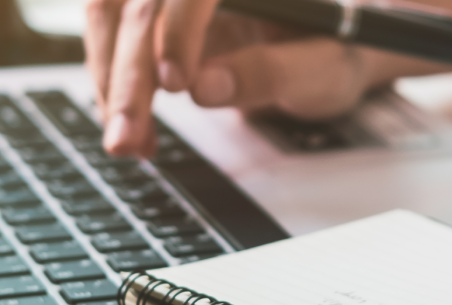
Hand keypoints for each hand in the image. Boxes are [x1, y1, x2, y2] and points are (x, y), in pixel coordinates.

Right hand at [86, 0, 384, 157]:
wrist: (335, 49)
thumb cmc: (342, 50)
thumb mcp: (325, 69)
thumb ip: (273, 72)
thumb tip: (206, 86)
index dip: (177, 29)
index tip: (178, 84)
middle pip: (140, 1)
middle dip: (126, 72)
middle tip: (127, 137)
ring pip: (110, 13)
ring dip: (109, 81)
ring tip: (128, 143)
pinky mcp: (159, 16)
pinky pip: (113, 37)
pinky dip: (113, 86)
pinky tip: (134, 130)